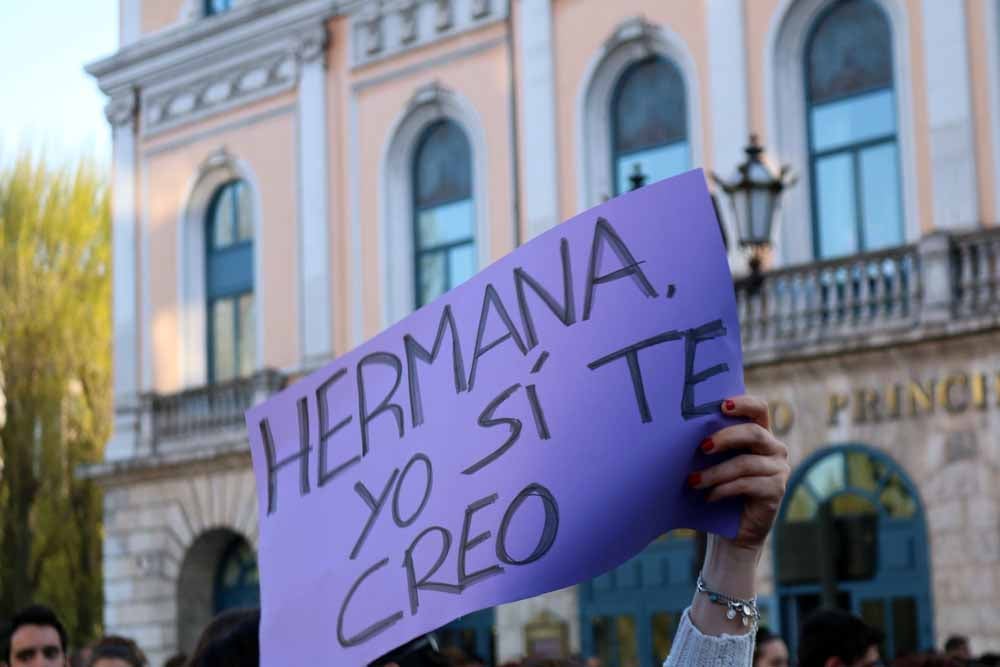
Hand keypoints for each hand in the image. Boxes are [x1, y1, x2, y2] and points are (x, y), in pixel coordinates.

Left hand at [691, 394, 789, 551]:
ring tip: (693, 482)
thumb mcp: (716, 461)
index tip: (722, 406)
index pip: (759, 409)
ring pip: (745, 463)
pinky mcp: (776, 490)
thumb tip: (681, 427)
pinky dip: (723, 490)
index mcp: (760, 433)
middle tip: (702, 447)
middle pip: (753, 433)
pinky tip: (708, 497)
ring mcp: (779, 469)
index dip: (743, 404)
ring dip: (715, 473)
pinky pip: (747, 485)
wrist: (733, 529)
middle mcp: (774, 448)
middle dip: (725, 437)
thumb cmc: (719, 486)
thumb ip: (711, 442)